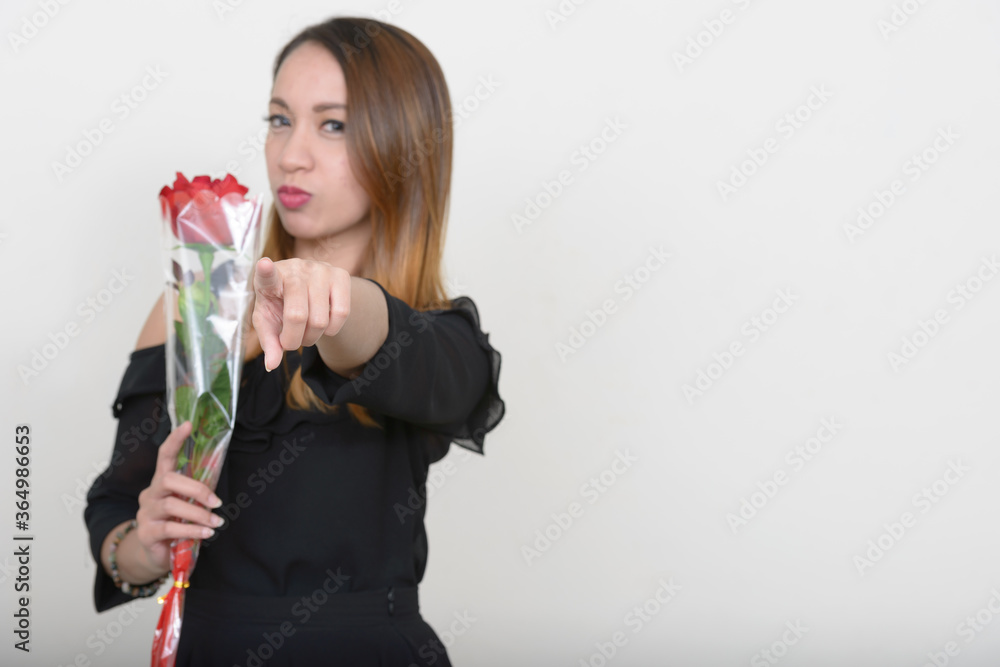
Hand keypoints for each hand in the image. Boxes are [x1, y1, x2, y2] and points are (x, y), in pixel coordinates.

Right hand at [135, 421, 223, 573]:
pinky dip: (192, 530)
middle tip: (217, 502)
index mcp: (162, 482)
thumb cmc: (176, 524)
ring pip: (171, 505)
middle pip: (169, 480)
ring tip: (216, 522)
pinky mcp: (146, 533)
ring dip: (198, 514)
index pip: (164, 456)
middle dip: (197, 489)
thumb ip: (195, 494)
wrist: (157, 555)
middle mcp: (151, 493)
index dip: (174, 439)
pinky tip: (206, 533)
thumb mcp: (186, 505)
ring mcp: (146, 513)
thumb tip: (219, 490)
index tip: (188, 424)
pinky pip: (170, 528)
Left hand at [251, 257, 351, 371]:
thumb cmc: (282, 306)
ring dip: (313, 338)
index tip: (263, 264)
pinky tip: (325, 326)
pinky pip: (342, 313)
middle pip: (297, 316)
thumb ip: (269, 342)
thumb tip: (271, 365)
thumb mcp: (270, 323)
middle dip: (294, 340)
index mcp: (270, 279)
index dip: (265, 271)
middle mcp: (295, 269)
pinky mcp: (341, 274)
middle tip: (291, 342)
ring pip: (320, 319)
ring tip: (307, 334)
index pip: (267, 275)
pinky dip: (333, 329)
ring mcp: (319, 270)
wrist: (309, 289)